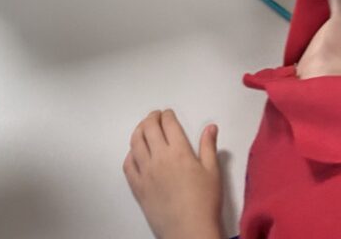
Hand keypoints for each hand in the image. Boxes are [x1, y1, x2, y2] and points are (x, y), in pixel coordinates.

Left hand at [124, 110, 221, 238]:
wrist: (190, 232)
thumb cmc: (205, 202)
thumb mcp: (213, 172)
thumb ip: (209, 146)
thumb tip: (210, 127)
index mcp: (179, 151)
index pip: (168, 123)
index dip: (167, 114)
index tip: (168, 114)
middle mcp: (159, 157)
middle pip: (149, 128)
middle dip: (152, 117)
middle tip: (155, 116)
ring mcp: (145, 172)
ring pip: (135, 142)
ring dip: (139, 130)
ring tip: (144, 129)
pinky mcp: (138, 187)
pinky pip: (128, 164)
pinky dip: (130, 154)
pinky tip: (135, 153)